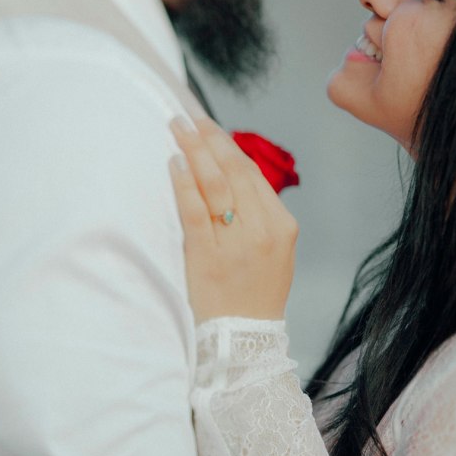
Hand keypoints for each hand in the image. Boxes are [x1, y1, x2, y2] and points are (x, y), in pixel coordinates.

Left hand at [169, 117, 298, 322]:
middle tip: (188, 116)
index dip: (228, 144)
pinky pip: (194, 210)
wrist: (246, 339)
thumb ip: (258, 213)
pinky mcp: (208, 256)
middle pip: (234, 171)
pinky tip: (174, 164)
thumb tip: (229, 171)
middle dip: (210, 138)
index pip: (252, 173)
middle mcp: (263, 229)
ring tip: (178, 129)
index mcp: (281, 225)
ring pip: (215, 184)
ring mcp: (237, 243)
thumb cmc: (255, 292)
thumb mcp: (273, 249)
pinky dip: (184, 184)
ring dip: (194, 151)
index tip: (208, 125)